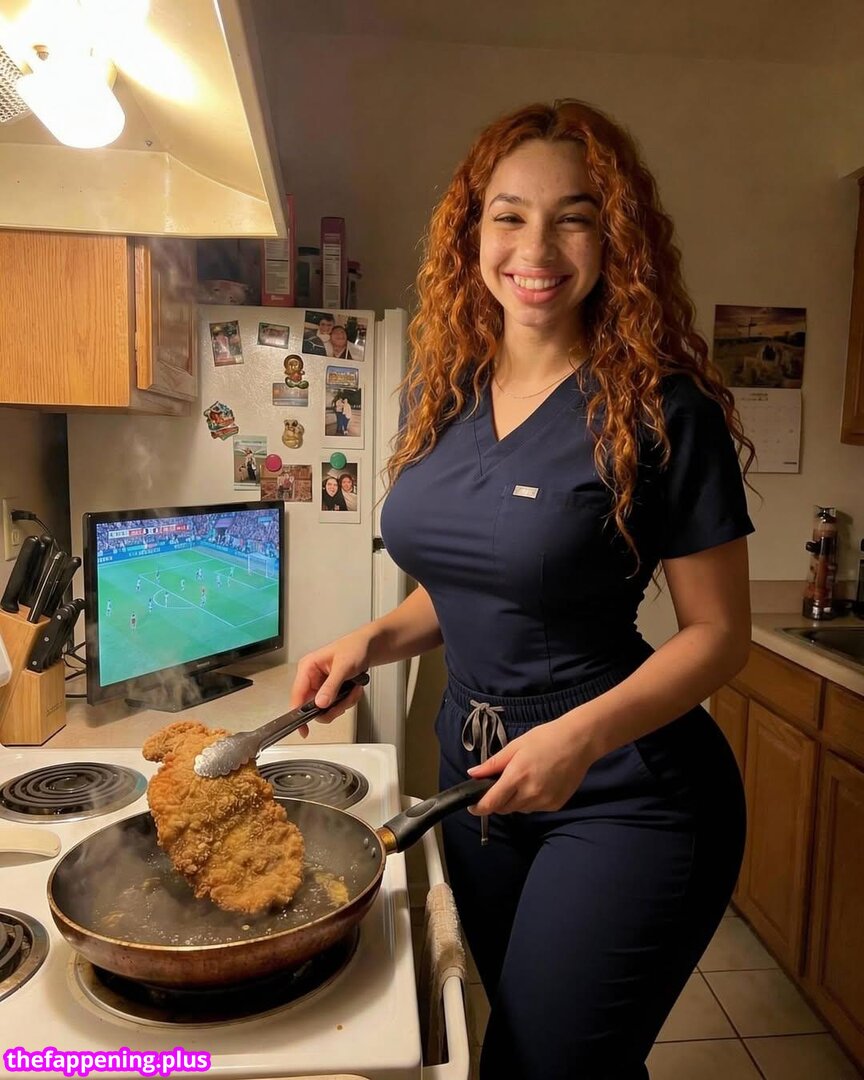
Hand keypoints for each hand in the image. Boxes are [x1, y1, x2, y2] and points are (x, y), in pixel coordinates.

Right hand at [290, 628, 372, 736]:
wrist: (370, 646)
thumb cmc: (355, 647)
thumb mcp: (343, 667)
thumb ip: (331, 686)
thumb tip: (320, 703)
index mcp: (308, 667)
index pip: (297, 695)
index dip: (299, 713)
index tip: (303, 729)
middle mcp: (312, 677)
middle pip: (313, 706)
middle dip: (333, 707)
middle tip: (345, 701)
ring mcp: (321, 684)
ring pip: (326, 708)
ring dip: (343, 703)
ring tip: (353, 690)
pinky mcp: (331, 689)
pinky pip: (336, 705)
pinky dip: (347, 700)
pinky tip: (354, 689)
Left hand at [466, 713, 598, 814]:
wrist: (579, 741)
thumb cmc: (546, 738)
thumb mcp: (515, 746)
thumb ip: (493, 763)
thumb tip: (473, 773)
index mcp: (517, 776)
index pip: (491, 803)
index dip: (478, 808)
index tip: (472, 806)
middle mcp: (530, 793)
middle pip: (504, 808)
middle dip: (497, 800)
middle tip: (501, 783)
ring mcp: (544, 802)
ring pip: (519, 809)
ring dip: (514, 800)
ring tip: (524, 779)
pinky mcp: (555, 805)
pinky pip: (535, 808)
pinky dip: (531, 800)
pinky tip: (538, 783)